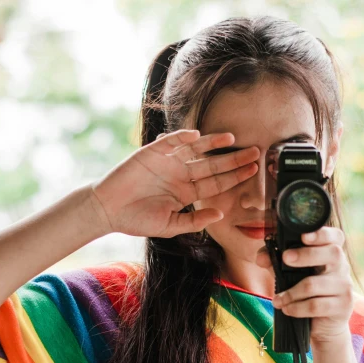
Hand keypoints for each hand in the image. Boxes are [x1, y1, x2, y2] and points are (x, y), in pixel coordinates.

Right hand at [89, 129, 259, 237]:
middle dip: (233, 158)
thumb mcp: (170, 225)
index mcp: (186, 192)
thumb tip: (220, 215)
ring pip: (195, 149)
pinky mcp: (151, 153)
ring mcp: (167, 162)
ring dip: (212, 143)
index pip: (216, 183)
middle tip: (255, 152)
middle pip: (212, 164)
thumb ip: (195, 220)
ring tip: (231, 137)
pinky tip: (196, 135)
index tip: (253, 171)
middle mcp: (180, 175)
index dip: (234, 177)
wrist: (108, 210)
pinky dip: (182, 137)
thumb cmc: (137, 220)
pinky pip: (170, 142)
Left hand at [256, 227, 354, 348]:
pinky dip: (296, 308)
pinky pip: (315, 305)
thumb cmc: (305, 292)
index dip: (322, 233)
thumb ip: (275, 261)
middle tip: (285, 259)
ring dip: (291, 293)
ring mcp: (345, 286)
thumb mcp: (289, 273)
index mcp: (331, 253)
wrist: (322, 324)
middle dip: (306, 255)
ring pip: (315, 284)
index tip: (304, 236)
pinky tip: (287, 309)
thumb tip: (261, 258)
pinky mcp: (343, 306)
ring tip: (277, 300)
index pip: (335, 236)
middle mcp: (342, 266)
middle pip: (332, 253)